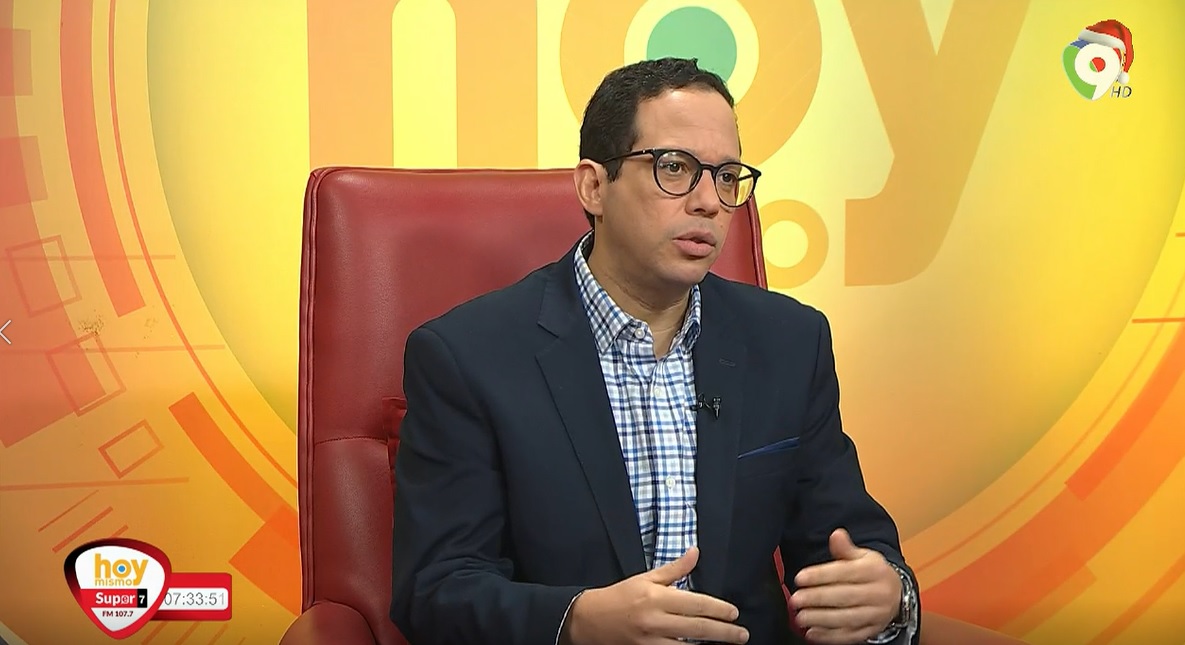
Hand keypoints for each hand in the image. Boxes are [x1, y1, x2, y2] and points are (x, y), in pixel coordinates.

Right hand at [563, 546, 749, 644]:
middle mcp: (655, 620)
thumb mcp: (646, 578)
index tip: (734, 613)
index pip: (695, 604)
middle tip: (742, 635)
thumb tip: (696, 553)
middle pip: (697, 628)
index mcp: (657, 597)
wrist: (589, 620)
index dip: (718, 609)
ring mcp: (650, 640)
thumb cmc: (620, 596)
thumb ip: (674, 569)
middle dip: (724, 632)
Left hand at [790, 529, 901, 643]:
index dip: (820, 575)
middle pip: (844, 597)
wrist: (897, 594)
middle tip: (796, 600)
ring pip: (847, 619)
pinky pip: (850, 636)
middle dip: (817, 599)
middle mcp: (878, 594)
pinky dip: (830, 637)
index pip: (844, 573)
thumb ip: (845, 548)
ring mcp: (876, 615)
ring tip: (800, 617)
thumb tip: (836, 535)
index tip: (799, 578)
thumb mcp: (863, 556)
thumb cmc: (873, 573)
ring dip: (821, 619)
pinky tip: (812, 633)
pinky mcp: (872, 631)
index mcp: (875, 571)